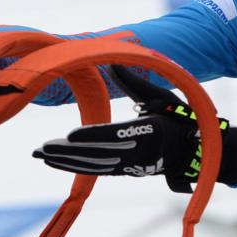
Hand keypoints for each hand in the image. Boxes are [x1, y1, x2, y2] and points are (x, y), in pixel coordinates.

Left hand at [32, 66, 236, 190]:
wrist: (197, 151)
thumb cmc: (178, 117)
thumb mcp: (160, 96)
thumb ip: (134, 82)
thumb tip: (112, 65)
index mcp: (150, 132)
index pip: (115, 135)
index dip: (92, 136)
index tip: (69, 136)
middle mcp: (139, 152)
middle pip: (98, 154)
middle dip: (68, 153)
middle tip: (41, 148)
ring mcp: (131, 165)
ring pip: (94, 165)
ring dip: (66, 161)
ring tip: (39, 154)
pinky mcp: (125, 171)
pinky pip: (96, 171)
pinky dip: (74, 166)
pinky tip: (54, 161)